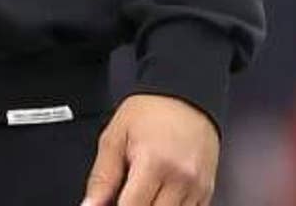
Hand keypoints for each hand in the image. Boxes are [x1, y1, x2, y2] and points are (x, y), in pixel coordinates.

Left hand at [81, 94, 219, 205]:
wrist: (186, 100)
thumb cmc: (150, 113)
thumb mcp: (115, 136)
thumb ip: (101, 177)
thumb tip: (89, 205)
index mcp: (153, 163)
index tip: (108, 204)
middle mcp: (180, 179)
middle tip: (124, 194)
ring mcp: (197, 188)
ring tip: (141, 192)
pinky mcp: (207, 192)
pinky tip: (158, 196)